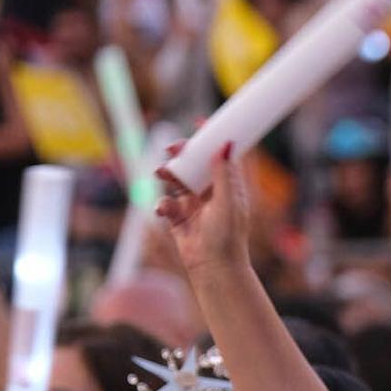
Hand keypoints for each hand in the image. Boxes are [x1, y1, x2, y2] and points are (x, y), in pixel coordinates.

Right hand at [156, 143, 253, 280]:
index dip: (212, 140)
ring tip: (162, 173)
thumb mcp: (228, 201)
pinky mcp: (178, 218)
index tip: (202, 123)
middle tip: (173, 148)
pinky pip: (166, 203)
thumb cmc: (227, 236)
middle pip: (195, 164)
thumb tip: (225, 144)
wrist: (213, 267)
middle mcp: (211, 193)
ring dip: (168, 173)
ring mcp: (193, 204)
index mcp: (228, 187)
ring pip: (177, 180)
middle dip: (182, 154)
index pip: (221, 156)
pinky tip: (165, 210)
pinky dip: (162, 203)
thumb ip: (224, 173)